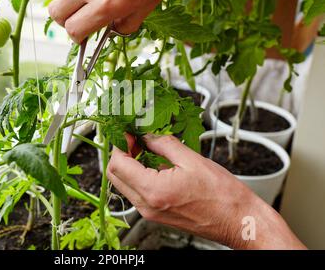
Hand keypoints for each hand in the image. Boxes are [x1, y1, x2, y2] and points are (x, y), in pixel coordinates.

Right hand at [48, 0, 213, 42]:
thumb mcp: (146, 8)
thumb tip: (112, 29)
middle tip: (81, 20)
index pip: (73, 29)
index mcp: (106, 4)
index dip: (77, 36)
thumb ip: (124, 24)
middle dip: (66, 20)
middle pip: (56, 12)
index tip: (83, 36)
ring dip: (73, 0)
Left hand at [107, 134, 305, 249]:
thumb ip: (163, 143)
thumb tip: (147, 134)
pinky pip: (137, 193)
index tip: (129, 132)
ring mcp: (150, 213)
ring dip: (129, 164)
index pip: (118, 164)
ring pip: (124, 184)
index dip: (120, 144)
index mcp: (154, 191)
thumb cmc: (223, 196)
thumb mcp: (192, 159)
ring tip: (145, 148)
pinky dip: (138, 176)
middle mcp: (147, 206)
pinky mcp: (156, 215)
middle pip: (115, 176)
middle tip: (135, 138)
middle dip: (121, 153)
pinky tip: (153, 163)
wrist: (238, 221)